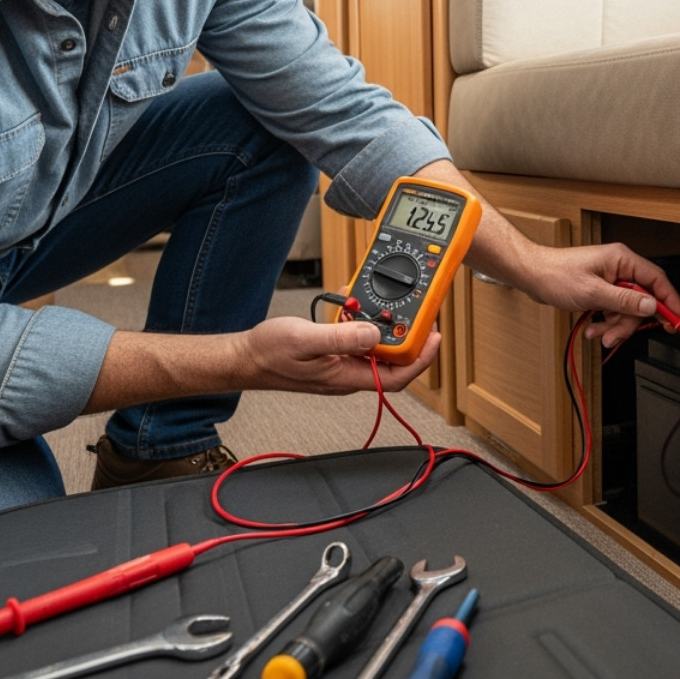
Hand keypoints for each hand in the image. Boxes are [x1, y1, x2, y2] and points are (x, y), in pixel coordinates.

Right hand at [234, 316, 440, 394]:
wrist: (245, 358)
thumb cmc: (268, 354)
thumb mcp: (304, 340)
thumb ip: (341, 338)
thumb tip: (374, 333)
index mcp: (347, 377)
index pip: (398, 376)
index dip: (421, 358)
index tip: (434, 336)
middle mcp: (349, 373)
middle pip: (392, 359)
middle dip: (407, 335)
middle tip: (416, 310)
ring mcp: (342, 363)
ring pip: (375, 346)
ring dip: (382, 323)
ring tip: (383, 302)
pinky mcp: (333, 352)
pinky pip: (357, 336)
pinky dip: (360, 318)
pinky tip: (352, 303)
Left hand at [513, 243, 679, 348]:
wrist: (533, 276)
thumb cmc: (557, 275)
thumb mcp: (593, 292)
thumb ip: (625, 301)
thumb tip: (651, 306)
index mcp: (623, 260)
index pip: (657, 280)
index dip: (671, 301)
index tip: (679, 320)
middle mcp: (621, 269)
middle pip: (643, 301)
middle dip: (630, 322)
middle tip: (617, 336)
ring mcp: (612, 280)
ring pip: (628, 310)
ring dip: (615, 326)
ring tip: (598, 333)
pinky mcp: (604, 291)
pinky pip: (615, 311)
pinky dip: (606, 323)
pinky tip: (593, 328)